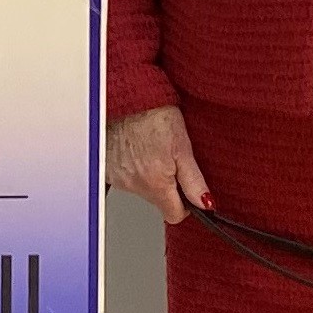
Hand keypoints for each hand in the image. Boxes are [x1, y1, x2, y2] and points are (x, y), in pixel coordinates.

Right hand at [106, 104, 208, 224]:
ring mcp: (117, 178)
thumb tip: (205, 204)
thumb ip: (194, 181)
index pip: (174, 215)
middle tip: (167, 159)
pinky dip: (131, 167)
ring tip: (150, 149)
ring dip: (146, 175)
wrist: (127, 97)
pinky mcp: (106, 168)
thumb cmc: (154, 115)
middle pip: (157, 201)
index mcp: (155, 184)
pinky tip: (135, 149)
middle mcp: (133, 185)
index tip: (185, 190)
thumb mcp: (183, 147)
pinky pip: (124, 177)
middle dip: (165, 186)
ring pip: (140, 188)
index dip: (184, 205)